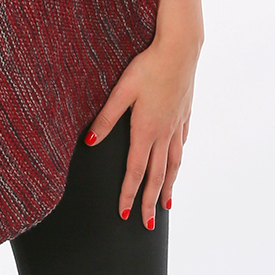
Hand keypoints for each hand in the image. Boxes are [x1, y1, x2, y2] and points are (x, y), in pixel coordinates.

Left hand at [84, 0, 202, 228]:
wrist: (180, 49)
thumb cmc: (147, 67)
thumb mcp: (122, 91)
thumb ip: (105, 118)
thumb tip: (90, 142)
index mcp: (145, 130)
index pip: (135, 171)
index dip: (129, 194)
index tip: (124, 214)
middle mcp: (163, 132)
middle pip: (157, 175)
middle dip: (150, 201)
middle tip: (148, 225)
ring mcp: (177, 124)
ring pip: (173, 162)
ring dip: (168, 185)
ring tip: (167, 204)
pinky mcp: (184, 112)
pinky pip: (180, 143)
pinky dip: (178, 158)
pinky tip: (177, 160)